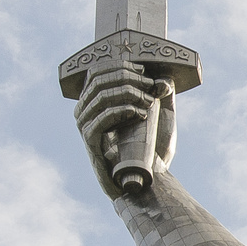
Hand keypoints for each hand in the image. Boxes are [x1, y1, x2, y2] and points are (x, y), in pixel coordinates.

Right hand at [74, 60, 176, 198]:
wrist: (149, 180)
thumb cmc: (151, 149)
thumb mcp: (160, 115)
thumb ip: (160, 95)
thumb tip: (162, 78)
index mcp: (96, 102)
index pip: (97, 72)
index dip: (119, 65)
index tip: (144, 70)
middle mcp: (85, 112)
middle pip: (98, 81)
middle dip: (127, 78)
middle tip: (150, 86)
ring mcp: (85, 127)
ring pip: (99, 97)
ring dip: (128, 93)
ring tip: (148, 101)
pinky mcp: (90, 143)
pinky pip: (99, 119)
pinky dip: (122, 111)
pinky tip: (141, 113)